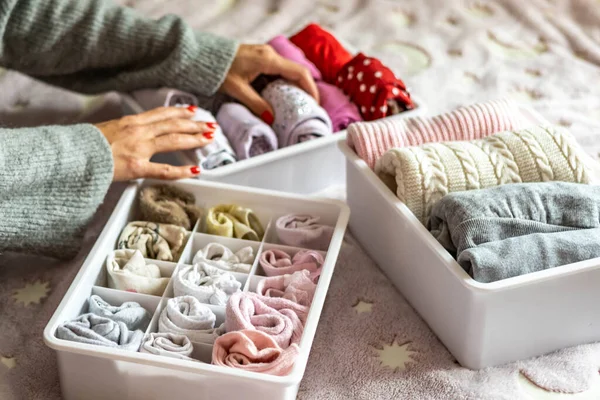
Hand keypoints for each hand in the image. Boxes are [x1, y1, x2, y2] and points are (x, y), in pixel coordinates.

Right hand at [95, 106, 214, 180]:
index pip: (162, 114)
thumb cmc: (87, 145)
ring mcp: (140, 148)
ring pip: (174, 140)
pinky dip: (182, 171)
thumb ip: (124, 130)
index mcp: (131, 122)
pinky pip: (164, 170)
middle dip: (194, 124)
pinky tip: (196, 171)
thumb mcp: (107, 129)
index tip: (194, 112)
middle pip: (173, 124)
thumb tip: (132, 132)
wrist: (74, 155)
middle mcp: (139, 131)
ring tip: (209, 139)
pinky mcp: (137, 167)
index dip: (180, 112)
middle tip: (210, 125)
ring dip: (194, 139)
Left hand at [219, 44, 318, 123]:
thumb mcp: (237, 90)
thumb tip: (271, 118)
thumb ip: (256, 104)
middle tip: (308, 107)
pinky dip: (283, 84)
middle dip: (305, 90)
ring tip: (297, 105)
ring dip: (294, 87)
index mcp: (268, 60)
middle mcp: (270, 55)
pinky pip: (278, 72)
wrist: (202, 56)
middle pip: (297, 72)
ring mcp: (265, 55)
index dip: (311, 89)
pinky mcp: (260, 59)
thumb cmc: (218, 70)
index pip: (299, 73)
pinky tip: (281, 97)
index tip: (315, 103)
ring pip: (288, 72)